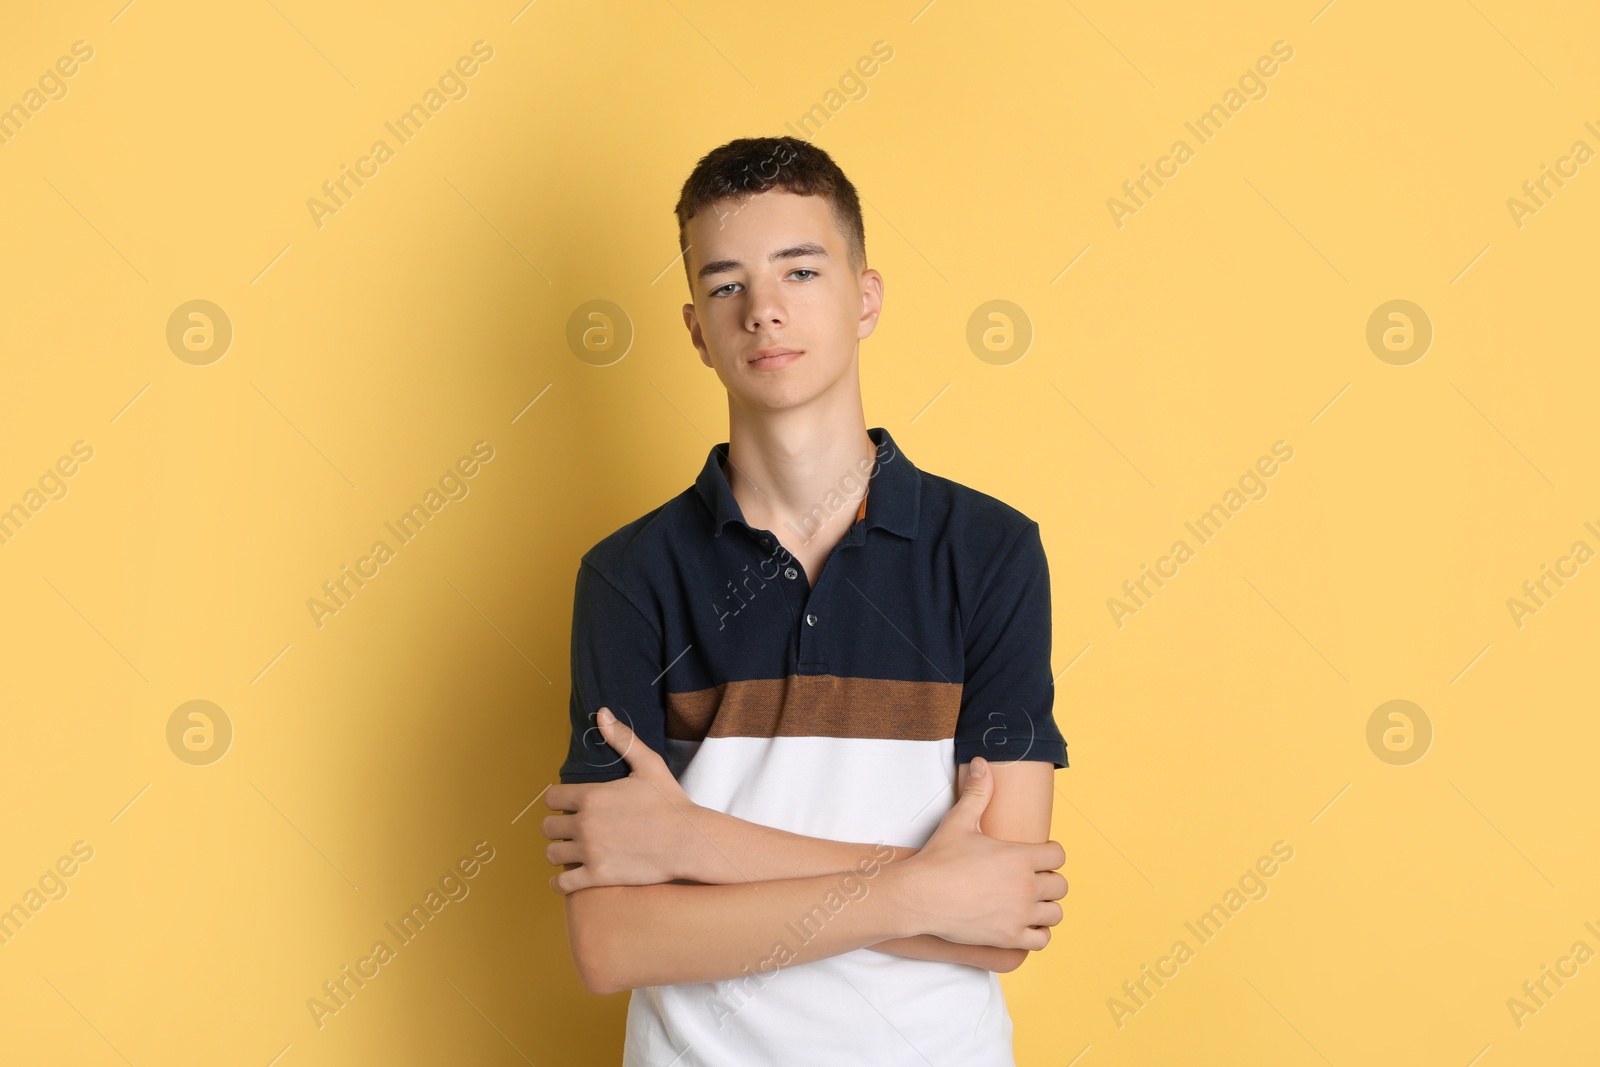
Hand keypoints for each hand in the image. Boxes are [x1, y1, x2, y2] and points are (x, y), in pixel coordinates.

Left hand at [542, 707, 704, 892]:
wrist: (689, 841)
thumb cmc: (671, 803)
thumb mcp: (649, 765)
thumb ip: (622, 739)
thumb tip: (602, 714)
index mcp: (592, 796)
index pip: (551, 798)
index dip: (558, 801)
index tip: (568, 805)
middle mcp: (585, 823)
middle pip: (548, 826)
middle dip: (558, 826)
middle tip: (572, 828)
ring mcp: (590, 851)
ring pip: (552, 854)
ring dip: (559, 852)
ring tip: (572, 851)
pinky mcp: (597, 876)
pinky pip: (562, 883)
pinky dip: (560, 882)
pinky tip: (568, 877)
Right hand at [889, 757, 1067, 949]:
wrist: (919, 896)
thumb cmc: (939, 859)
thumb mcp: (959, 821)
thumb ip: (977, 792)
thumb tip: (981, 763)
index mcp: (1020, 857)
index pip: (1058, 855)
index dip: (1049, 854)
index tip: (1036, 857)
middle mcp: (1026, 886)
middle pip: (1061, 885)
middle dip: (1049, 881)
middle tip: (1031, 880)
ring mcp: (1019, 914)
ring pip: (1055, 913)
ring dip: (1045, 907)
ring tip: (1029, 903)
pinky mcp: (1010, 937)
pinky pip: (1042, 940)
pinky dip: (1037, 933)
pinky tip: (1024, 924)